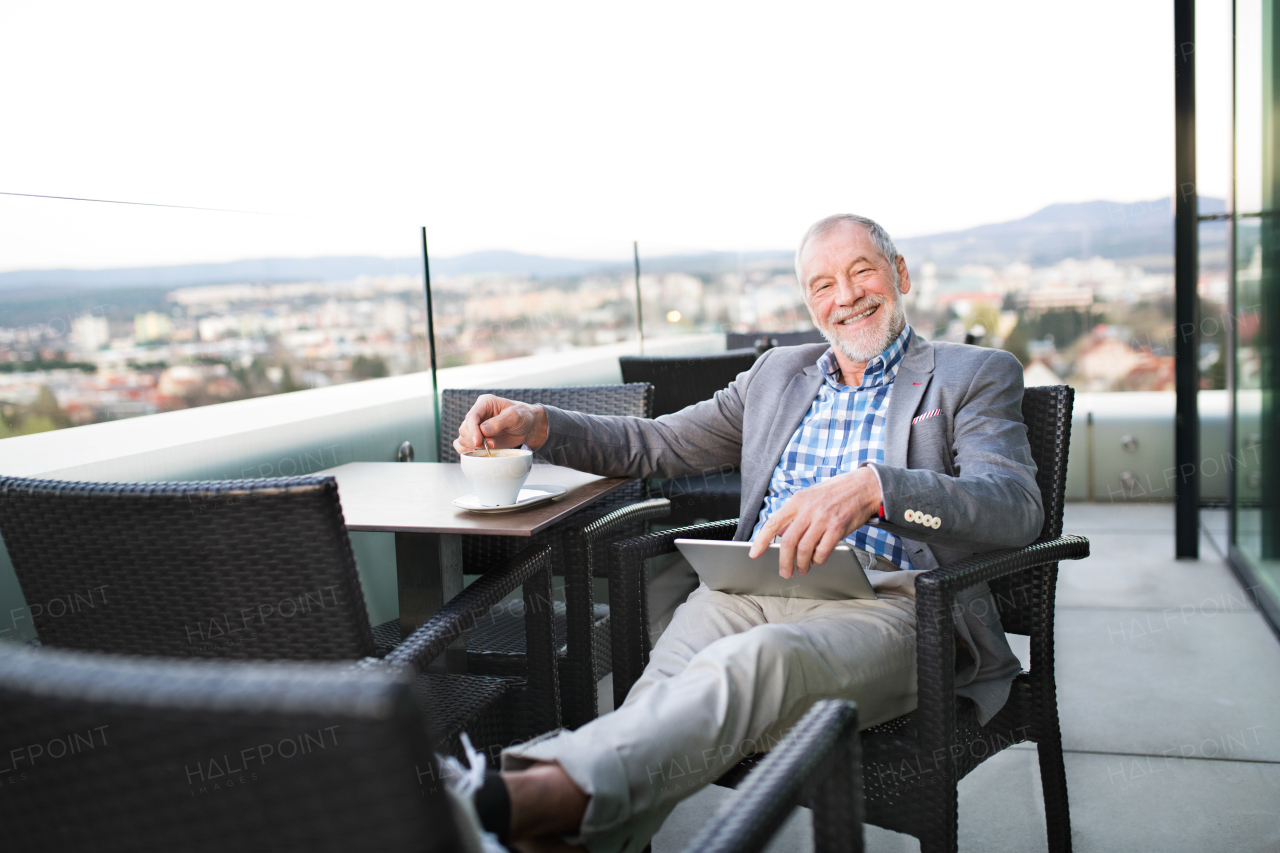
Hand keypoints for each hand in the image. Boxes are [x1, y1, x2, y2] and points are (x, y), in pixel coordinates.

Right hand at [453, 395, 549, 454]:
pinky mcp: (478, 438)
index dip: (472, 430)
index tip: (478, 441)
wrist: (528, 426)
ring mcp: (476, 427)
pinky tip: (478, 453)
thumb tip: (483, 430)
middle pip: (465, 429)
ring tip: (491, 446)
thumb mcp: (515, 416)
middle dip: (475, 439)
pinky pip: (464, 445)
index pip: (472, 416)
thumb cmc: (523, 416)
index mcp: (484, 403)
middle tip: (492, 444)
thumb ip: (499, 422)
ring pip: (463, 438)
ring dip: (474, 446)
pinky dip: (468, 451)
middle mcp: (478, 414)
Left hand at [749, 467, 881, 578]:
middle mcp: (808, 509)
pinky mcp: (838, 527)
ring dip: (802, 564)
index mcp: (797, 500)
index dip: (761, 540)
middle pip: (788, 541)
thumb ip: (795, 513)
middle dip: (784, 561)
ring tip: (802, 569)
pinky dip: (818, 560)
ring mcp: (823, 518)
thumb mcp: (810, 496)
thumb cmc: (835, 492)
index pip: (773, 522)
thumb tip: (781, 533)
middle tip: (785, 572)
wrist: (864, 486)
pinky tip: (817, 560)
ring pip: (804, 549)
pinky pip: (823, 550)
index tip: (754, 554)